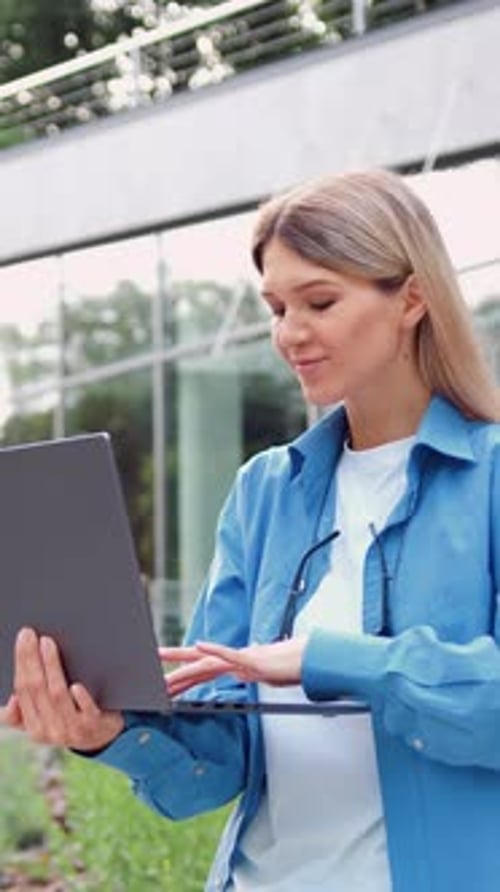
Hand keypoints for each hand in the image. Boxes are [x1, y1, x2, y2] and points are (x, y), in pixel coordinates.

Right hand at [0, 627, 123, 750]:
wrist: (103, 736)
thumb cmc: (69, 718)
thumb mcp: (43, 721)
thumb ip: (22, 712)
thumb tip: (12, 699)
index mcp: (34, 728)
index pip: (23, 690)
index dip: (21, 663)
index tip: (23, 639)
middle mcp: (51, 730)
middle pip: (37, 689)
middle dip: (31, 659)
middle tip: (30, 635)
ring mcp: (73, 728)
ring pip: (57, 694)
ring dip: (51, 667)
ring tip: (48, 644)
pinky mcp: (94, 725)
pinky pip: (86, 711)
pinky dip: (81, 698)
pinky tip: (76, 685)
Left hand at [160, 637, 306, 696]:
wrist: (303, 661)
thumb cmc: (281, 666)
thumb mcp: (258, 674)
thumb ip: (246, 671)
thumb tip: (240, 671)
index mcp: (229, 665)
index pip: (199, 670)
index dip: (179, 675)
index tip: (160, 682)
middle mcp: (230, 659)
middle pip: (195, 663)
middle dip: (172, 667)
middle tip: (149, 668)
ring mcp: (239, 658)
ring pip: (206, 662)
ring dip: (185, 667)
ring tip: (166, 674)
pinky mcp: (251, 659)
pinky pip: (228, 653)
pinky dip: (213, 649)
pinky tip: (199, 645)